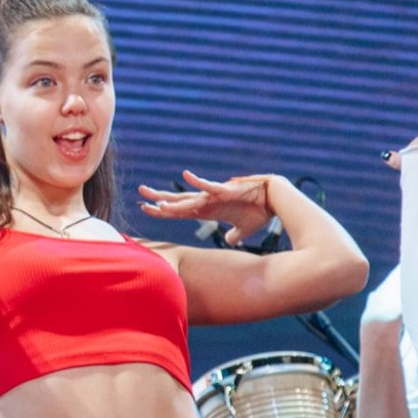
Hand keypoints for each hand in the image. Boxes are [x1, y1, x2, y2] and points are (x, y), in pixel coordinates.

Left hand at [137, 171, 275, 238]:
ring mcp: (216, 195)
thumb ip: (234, 235)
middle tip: (140, 192)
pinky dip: (198, 182)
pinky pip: (211, 186)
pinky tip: (185, 176)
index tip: (144, 208)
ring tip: (154, 198)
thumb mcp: (244, 229)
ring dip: (173, 200)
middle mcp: (209, 201)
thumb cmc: (260, 211)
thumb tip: (228, 242)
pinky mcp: (228, 190)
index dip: (163, 210)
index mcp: (209, 209)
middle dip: (159, 199)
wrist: (278, 200)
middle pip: (179, 201)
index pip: (180, 211)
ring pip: (190, 198)